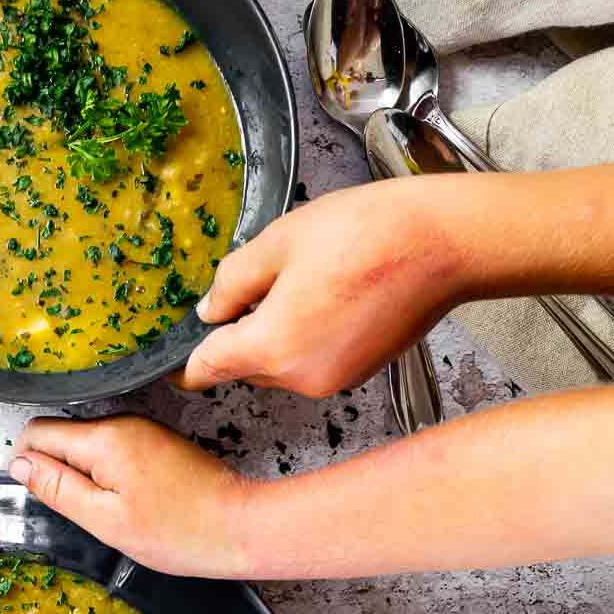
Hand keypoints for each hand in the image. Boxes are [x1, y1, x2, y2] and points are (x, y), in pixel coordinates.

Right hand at [8, 414, 253, 576]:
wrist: (240, 526)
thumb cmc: (180, 530)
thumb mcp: (104, 519)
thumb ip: (57, 489)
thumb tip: (19, 465)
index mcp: (104, 438)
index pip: (38, 433)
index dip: (29, 466)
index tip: (48, 497)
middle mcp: (122, 422)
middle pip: (62, 437)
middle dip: (60, 472)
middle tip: (89, 511)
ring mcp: (142, 430)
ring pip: (88, 446)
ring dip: (88, 477)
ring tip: (116, 510)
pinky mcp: (156, 442)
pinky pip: (113, 452)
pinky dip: (111, 477)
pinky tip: (134, 503)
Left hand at [179, 180, 470, 397]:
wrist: (444, 243)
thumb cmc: (367, 232)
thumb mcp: (279, 241)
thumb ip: (232, 281)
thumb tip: (209, 311)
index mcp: (272, 347)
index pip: (208, 368)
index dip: (183, 364)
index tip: (169, 363)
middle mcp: (300, 378)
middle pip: (245, 367)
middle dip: (240, 333)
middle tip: (260, 281)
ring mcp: (334, 380)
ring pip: (280, 365)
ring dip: (277, 332)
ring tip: (308, 278)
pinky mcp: (359, 373)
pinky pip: (313, 362)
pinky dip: (309, 336)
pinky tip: (332, 292)